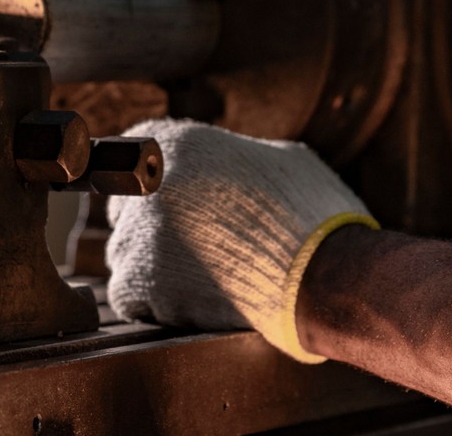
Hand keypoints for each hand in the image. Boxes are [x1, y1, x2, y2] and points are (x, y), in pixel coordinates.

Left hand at [104, 118, 375, 362]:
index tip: (164, 208)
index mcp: (183, 145)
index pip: (134, 162)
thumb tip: (236, 164)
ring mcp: (143, 233)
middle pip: (127, 211)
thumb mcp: (284, 161)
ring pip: (127, 255)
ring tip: (200, 281)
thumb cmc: (313, 216)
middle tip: (187, 251)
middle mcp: (152, 183)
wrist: (324, 274)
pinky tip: (190, 305)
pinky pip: (130, 297)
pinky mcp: (144, 281)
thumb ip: (242, 156)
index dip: (151, 190)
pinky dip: (154, 307)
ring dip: (154, 271)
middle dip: (150, 232)